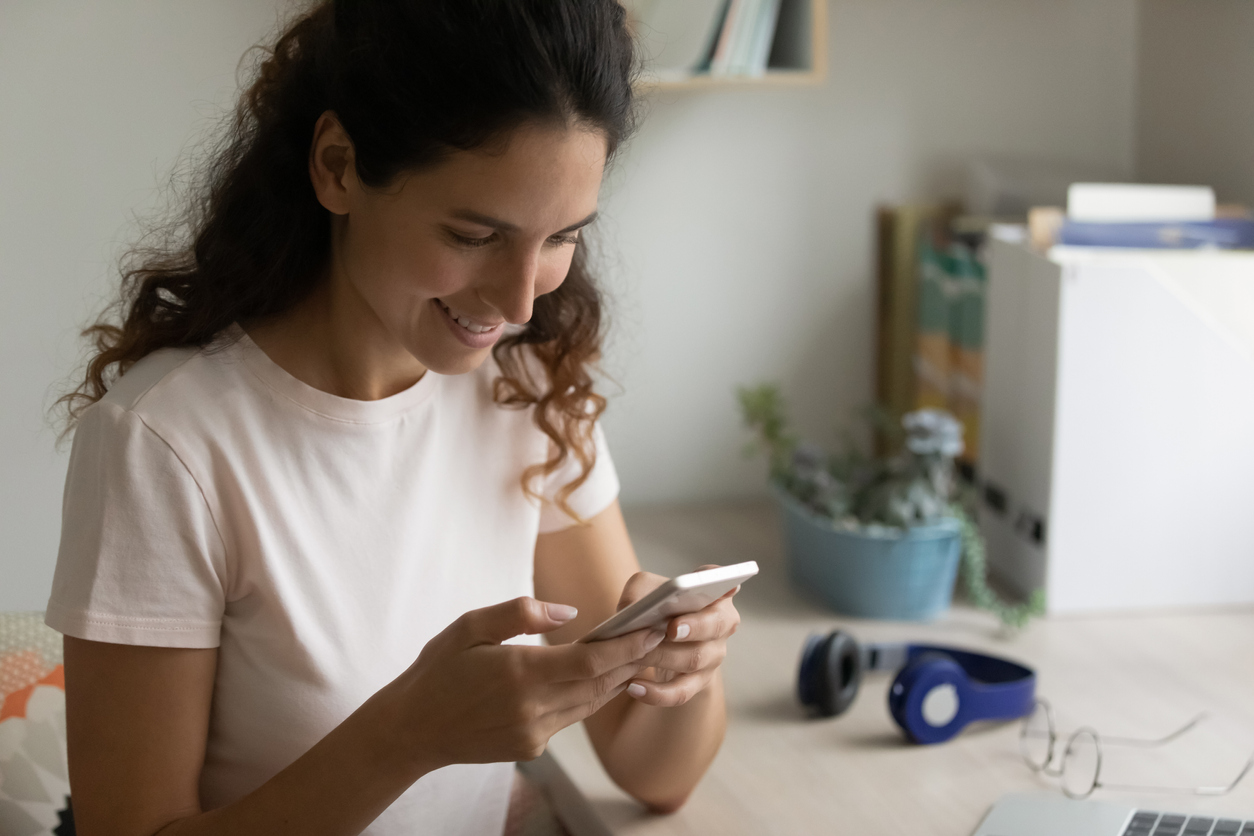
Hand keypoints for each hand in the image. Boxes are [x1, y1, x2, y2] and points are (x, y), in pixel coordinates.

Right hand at [384, 597, 665, 769]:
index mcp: (521, 674)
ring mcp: (534, 733)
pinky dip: (589, 697)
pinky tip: (601, 679)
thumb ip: (520, 613)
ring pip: (590, 704)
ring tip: (641, 654)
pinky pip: (571, 718)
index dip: (628, 645)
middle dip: (634, 660)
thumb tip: (569, 612)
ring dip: (618, 680)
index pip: (591, 661)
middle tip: (661, 635)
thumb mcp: (470, 627)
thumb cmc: (438, 670)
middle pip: (601, 684)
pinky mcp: (531, 747)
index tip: (653, 627)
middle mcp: (533, 709)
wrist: (412, 729)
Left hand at [617, 565, 741, 707]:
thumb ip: (639, 591)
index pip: (726, 585)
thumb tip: (632, 608)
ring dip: (662, 657)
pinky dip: (657, 693)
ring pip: (694, 659)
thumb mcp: (644, 591)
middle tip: (671, 629)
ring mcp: (713, 654)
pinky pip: (681, 692)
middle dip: (694, 627)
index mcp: (713, 593)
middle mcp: (721, 623)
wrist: (658, 642)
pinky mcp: (699, 682)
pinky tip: (634, 687)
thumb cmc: (656, 608)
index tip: (727, 587)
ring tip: (635, 656)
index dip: (727, 586)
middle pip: (715, 626)